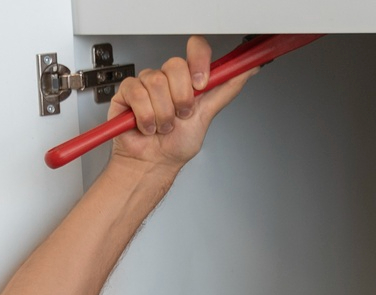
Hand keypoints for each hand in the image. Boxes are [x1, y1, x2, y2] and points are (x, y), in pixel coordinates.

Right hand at [105, 36, 255, 171]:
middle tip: (179, 115)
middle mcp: (168, 79)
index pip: (196, 48)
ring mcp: (146, 84)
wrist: (153, 164)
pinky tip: (146, 126)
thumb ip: (227, 89)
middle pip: (175, 65)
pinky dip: (145, 116)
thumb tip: (247, 70)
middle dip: (181, 98)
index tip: (201, 84)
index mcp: (188, 80)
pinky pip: (137, 93)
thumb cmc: (176, 145)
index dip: (199, 61)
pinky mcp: (127, 92)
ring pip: (156, 82)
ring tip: (162, 125)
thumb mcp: (207, 115)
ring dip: (163, 113)